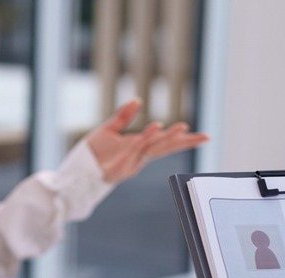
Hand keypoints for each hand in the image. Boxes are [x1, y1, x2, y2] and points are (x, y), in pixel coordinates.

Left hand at [87, 99, 208, 183]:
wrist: (78, 169)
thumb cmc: (94, 153)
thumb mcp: (109, 129)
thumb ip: (123, 116)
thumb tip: (137, 100)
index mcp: (139, 147)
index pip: (165, 142)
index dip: (182, 139)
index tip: (199, 134)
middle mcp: (139, 155)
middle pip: (166, 147)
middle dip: (185, 142)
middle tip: (206, 137)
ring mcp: (131, 160)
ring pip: (154, 147)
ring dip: (169, 137)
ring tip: (183, 128)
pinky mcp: (122, 164)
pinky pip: (137, 147)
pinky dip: (147, 137)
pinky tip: (157, 127)